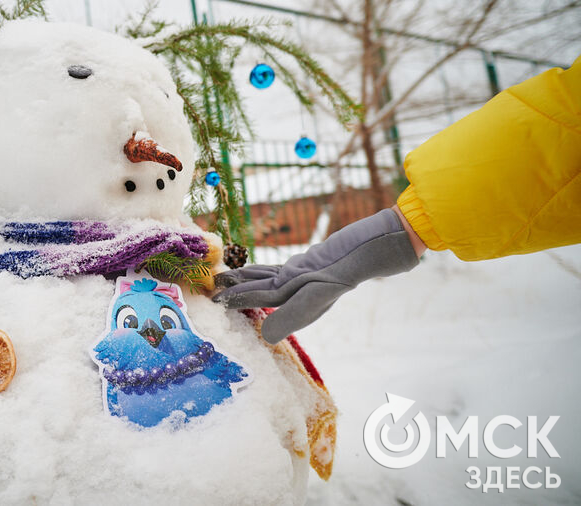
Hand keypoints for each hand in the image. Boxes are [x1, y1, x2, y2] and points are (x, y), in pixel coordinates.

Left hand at [212, 209, 419, 342]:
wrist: (373, 247)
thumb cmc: (350, 269)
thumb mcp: (320, 293)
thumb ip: (292, 316)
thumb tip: (265, 338)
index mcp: (301, 305)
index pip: (262, 301)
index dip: (240, 299)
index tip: (217, 300)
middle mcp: (298, 295)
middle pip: (259, 292)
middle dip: (236, 291)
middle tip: (211, 289)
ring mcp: (302, 279)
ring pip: (265, 279)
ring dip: (243, 279)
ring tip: (220, 277)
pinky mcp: (306, 264)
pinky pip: (277, 268)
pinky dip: (260, 268)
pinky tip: (247, 267)